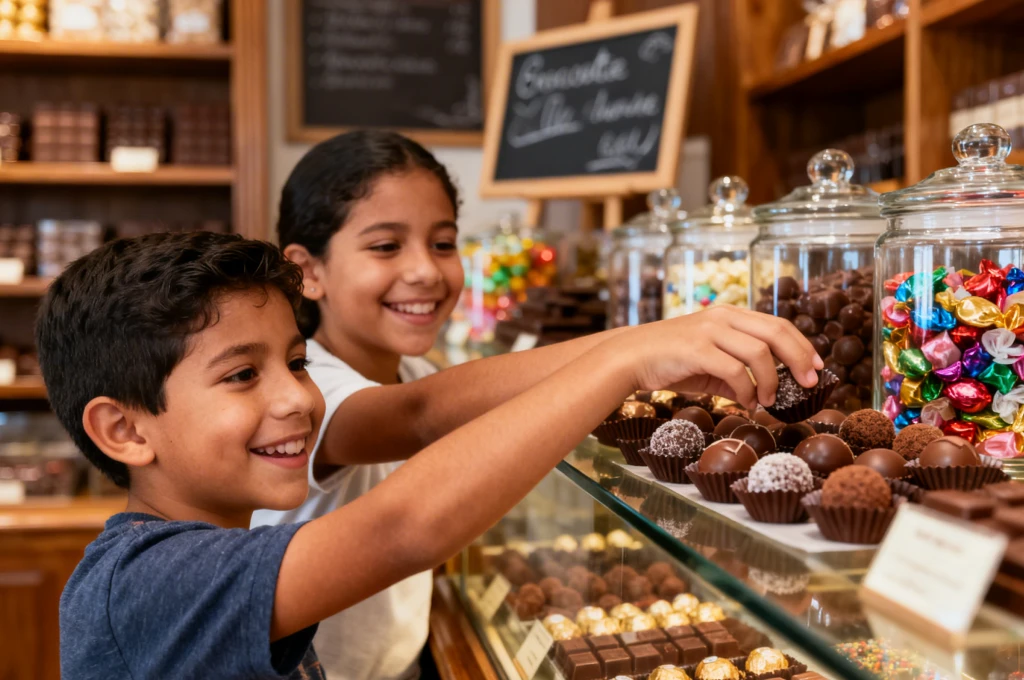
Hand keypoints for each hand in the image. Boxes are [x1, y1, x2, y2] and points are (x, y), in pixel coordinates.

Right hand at [609, 307, 823, 410]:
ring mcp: (709, 331)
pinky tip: (748, 403)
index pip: (777, 324)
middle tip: (809, 383)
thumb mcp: (709, 363)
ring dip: (771, 381)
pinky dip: (747, 390)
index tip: (817, 366)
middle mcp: (723, 316)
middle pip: (776, 332)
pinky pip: (734, 370)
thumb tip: (762, 396)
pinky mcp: (697, 349)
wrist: (630, 357)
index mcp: (729, 314)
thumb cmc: (670, 361)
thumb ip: (736, 373)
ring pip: (759, 352)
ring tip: (770, 401)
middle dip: (799, 359)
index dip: (802, 345)